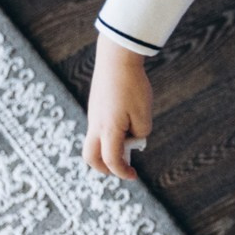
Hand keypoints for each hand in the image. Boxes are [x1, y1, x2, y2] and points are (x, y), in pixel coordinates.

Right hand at [84, 38, 152, 179]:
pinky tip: (125, 124)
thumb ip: (140, 133)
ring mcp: (92, 116)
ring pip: (93, 143)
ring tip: (129, 143)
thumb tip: (133, 140)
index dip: (122, 172)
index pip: (111, 161)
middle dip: (104, 168)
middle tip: (122, 167)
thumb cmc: (132, 86)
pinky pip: (97, 129)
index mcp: (108, 130)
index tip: (134, 175)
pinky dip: (108, 136)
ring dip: (107, 151)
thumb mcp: (143, 113)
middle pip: (90, 157)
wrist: (116, 58)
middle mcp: (95, 126)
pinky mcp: (95, 107)